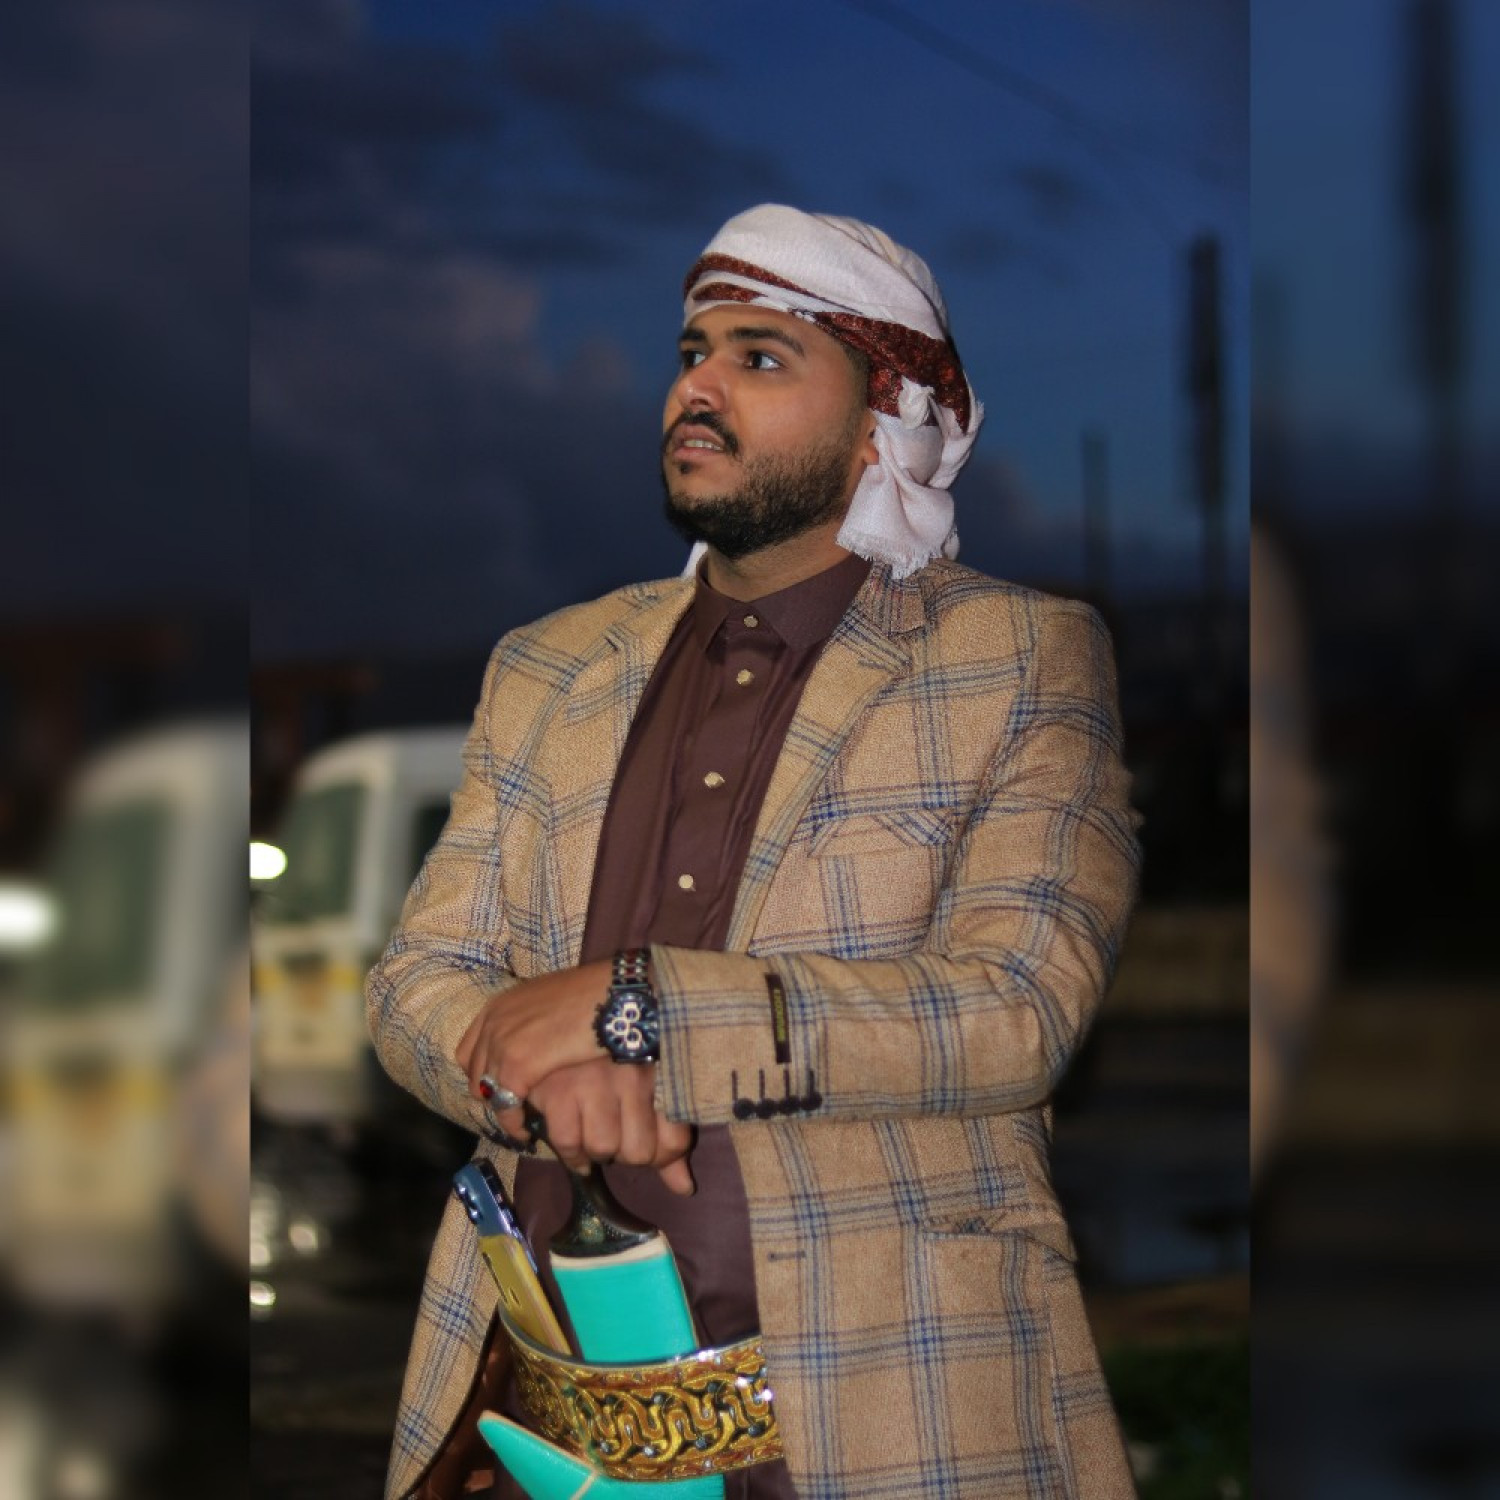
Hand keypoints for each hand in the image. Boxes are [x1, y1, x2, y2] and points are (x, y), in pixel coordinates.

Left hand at [456, 960, 611, 1113]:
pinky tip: (527, 1133)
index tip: (500, 1087)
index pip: (471, 1050)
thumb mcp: (555, 1002)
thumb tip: (543, 1038)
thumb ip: (539, 1020)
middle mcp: (494, 1022)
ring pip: (488, 1091)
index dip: (483, 1072)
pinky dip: (514, 1123)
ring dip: (502, 1110)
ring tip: (520, 1125)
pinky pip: (505, 1104)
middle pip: (475, 1072)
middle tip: (513, 1108)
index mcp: (501, 1005)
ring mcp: (502, 1041)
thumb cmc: (596, 995)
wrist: (613, 993)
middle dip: (491, 1092)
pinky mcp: (517, 1063)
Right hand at [526, 1059, 694, 1195]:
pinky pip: (568, 1142)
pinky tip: (573, 1142)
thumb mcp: (652, 1088)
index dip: (660, 1156)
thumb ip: (670, 1141)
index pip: (675, 1142)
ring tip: (593, 1130)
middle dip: (625, 1152)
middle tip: (616, 1132)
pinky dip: (570, 1152)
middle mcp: (632, 1074)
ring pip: (603, 1148)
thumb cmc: (614, 1059)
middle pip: (638, 1152)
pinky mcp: (558, 1089)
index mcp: (662, 1071)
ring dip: (596, 1150)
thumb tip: (685, 1189)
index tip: (647, 1143)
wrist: (559, 1022)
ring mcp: (594, 1081)